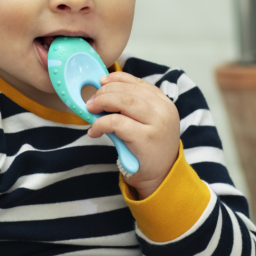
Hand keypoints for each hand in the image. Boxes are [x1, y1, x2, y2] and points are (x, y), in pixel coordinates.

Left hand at [85, 71, 180, 197]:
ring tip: (91, 111)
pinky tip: (95, 131)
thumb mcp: (148, 122)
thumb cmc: (149, 148)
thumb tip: (103, 92)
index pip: (138, 83)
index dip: (117, 79)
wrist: (161, 176)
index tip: (101, 82)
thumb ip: (133, 107)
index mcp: (164, 103)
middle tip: (91, 101)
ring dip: (102, 103)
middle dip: (106, 92)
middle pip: (129, 91)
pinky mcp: (145, 138)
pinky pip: (117, 122)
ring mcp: (156, 124)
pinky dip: (101, 123)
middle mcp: (163, 110)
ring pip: (124, 102)